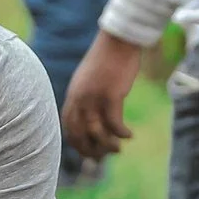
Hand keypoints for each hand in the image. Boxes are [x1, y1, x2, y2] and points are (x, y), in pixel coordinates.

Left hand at [62, 31, 141, 162]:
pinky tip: (129, 135)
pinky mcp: (111, 95)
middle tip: (103, 158)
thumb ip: (86, 97)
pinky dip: (121, 133)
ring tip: (117, 149)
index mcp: (73, 96)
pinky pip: (114, 123)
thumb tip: (92, 115)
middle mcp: (80, 99)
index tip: (88, 152)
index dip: (77, 144)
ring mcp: (94, 98)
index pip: (69, 127)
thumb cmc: (107, 59)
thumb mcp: (89, 79)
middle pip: (80, 134)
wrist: (118, 40)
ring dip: (106, 146)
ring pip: (96, 132)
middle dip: (90, 150)